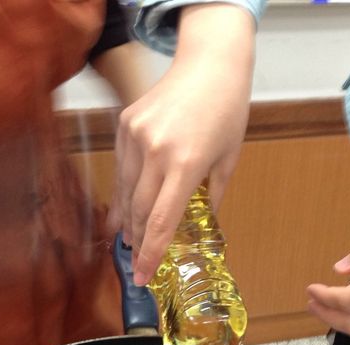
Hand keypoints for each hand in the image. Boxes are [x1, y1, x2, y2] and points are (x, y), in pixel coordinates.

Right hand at [108, 4, 255, 285]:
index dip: (151, 254)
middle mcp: (155, 150)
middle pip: (140, 211)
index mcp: (186, 163)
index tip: (143, 276)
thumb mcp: (228, 160)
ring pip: (126, 192)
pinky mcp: (125, 125)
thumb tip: (196, 229)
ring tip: (130, 242)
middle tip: (137, 266)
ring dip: (129, 220)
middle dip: (138, 243)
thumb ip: (209, 197)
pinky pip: (122, 169)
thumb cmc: (227, 111)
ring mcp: (136, 136)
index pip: (162, 221)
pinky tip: (127, 210)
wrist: (210, 63)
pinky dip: (125, 192)